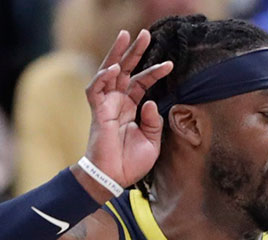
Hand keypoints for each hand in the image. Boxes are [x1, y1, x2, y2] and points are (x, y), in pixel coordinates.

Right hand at [81, 29, 174, 189]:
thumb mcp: (152, 141)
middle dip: (135, 52)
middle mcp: (118, 102)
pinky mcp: (98, 113)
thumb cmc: (131, 162)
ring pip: (109, 73)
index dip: (155, 72)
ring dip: (117, 54)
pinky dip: (103, 78)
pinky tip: (114, 69)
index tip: (170, 64)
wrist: (114, 178)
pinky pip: (96, 90)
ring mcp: (106, 106)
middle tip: (145, 33)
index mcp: (131, 107)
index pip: (142, 82)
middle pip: (125, 70)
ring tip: (126, 36)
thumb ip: (153, 121)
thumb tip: (151, 102)